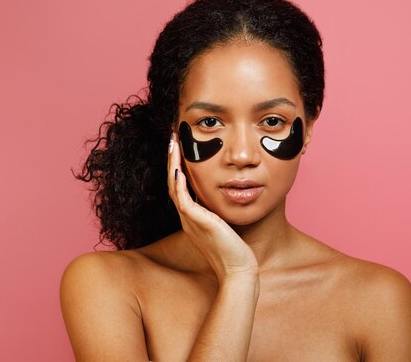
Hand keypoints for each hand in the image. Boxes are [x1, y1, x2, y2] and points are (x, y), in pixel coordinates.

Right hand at [167, 131, 258, 281]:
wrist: (238, 272)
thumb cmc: (236, 251)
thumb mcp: (226, 225)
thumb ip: (221, 211)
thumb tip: (227, 194)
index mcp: (193, 218)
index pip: (181, 186)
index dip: (179, 166)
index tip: (182, 147)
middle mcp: (187, 218)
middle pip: (173, 182)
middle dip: (172, 159)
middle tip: (173, 137)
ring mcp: (190, 221)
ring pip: (174, 186)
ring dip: (172, 164)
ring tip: (173, 143)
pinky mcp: (197, 223)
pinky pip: (182, 198)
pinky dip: (178, 182)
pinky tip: (178, 167)